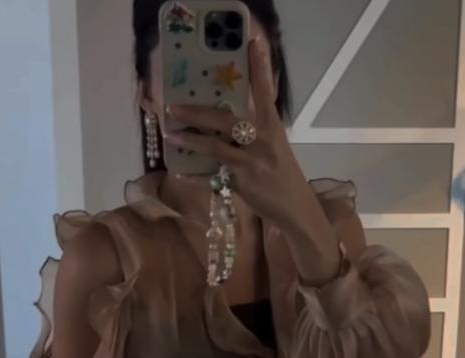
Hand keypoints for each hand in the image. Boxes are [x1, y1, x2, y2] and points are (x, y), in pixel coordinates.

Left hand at [164, 36, 310, 226]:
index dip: (260, 67)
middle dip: (197, 114)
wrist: (294, 207)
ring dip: (190, 141)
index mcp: (272, 126)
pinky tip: (180, 171)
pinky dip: (195, 175)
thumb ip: (255, 129)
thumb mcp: (275, 145)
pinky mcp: (242, 183)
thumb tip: (225, 116)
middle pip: (225, 120)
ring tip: (170, 135)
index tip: (253, 42)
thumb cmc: (282, 174)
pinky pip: (212, 176)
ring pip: (215, 147)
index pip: (265, 92)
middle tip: (174, 107)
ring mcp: (251, 163)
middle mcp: (262, 140)